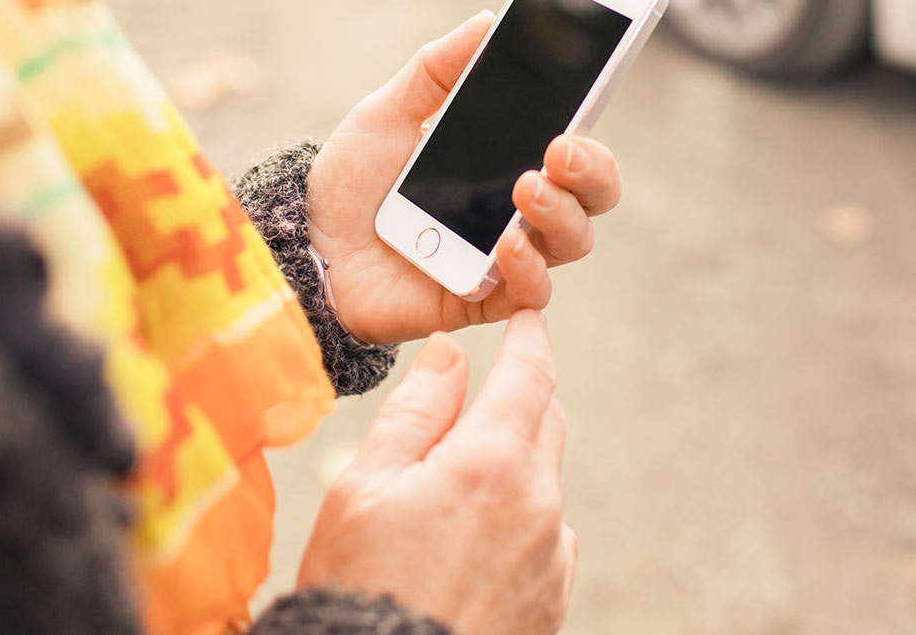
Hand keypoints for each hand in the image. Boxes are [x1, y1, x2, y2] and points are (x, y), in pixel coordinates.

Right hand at [297, 311, 575, 634]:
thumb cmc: (361, 582)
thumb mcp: (366, 484)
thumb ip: (417, 409)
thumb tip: (451, 352)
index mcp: (492, 462)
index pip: (531, 374)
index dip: (530, 337)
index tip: (529, 316)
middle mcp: (539, 504)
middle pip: (548, 423)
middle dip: (522, 398)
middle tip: (483, 398)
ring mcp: (552, 556)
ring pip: (546, 482)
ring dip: (516, 467)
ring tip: (454, 496)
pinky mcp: (554, 599)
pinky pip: (548, 537)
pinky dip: (521, 521)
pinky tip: (473, 546)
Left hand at [308, 12, 623, 343]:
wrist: (305, 244)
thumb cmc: (351, 181)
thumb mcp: (386, 113)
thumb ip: (435, 71)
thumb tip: (487, 21)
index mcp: (507, 162)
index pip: (574, 147)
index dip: (593, 125)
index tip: (593, 94)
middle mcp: (517, 211)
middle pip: (592, 196)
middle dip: (594, 171)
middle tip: (561, 150)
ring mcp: (503, 257)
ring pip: (572, 242)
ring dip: (562, 214)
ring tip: (527, 189)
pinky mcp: (480, 298)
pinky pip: (528, 294)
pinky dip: (528, 269)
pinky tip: (508, 245)